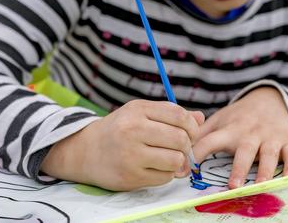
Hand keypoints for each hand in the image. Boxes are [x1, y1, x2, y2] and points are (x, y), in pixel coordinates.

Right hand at [40, 100, 203, 190]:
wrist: (86, 151)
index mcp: (138, 110)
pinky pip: (164, 177)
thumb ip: (170, 113)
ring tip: (170, 157)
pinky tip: (156, 167)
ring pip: (175, 160)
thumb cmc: (119, 129)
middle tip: (182, 147)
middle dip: (187, 145)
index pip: (179, 115)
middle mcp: (133, 130)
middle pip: (180, 139)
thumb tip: (200, 118)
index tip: (192, 132)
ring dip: (178, 161)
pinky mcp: (130, 176)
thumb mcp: (140, 112)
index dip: (192, 126)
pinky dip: (166, 174)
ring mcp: (131, 155)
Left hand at [193, 86, 287, 188]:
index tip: (185, 169)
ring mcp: (270, 137)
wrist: (271, 99)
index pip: (210, 140)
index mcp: (229, 129)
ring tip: (261, 185)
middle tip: (233, 185)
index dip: (197, 153)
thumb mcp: (220, 120)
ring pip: (269, 154)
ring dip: (265, 170)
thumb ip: (201, 134)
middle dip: (239, 168)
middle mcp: (250, 133)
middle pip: (244, 150)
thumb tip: (178, 148)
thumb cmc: (240, 116)